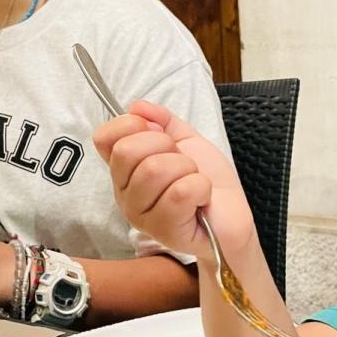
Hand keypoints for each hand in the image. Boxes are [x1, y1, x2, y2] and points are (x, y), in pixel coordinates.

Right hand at [93, 101, 254, 261]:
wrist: (231, 216)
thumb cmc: (207, 181)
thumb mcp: (185, 140)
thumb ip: (162, 120)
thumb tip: (138, 107)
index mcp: (125, 171)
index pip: (104, 138)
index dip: (132, 125)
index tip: (159, 133)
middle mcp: (125, 194)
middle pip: (127, 151)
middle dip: (166, 146)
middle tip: (182, 162)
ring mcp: (141, 215)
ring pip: (154, 169)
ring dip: (187, 168)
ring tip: (194, 181)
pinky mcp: (164, 230)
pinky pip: (179, 192)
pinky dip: (200, 187)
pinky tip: (202, 199)